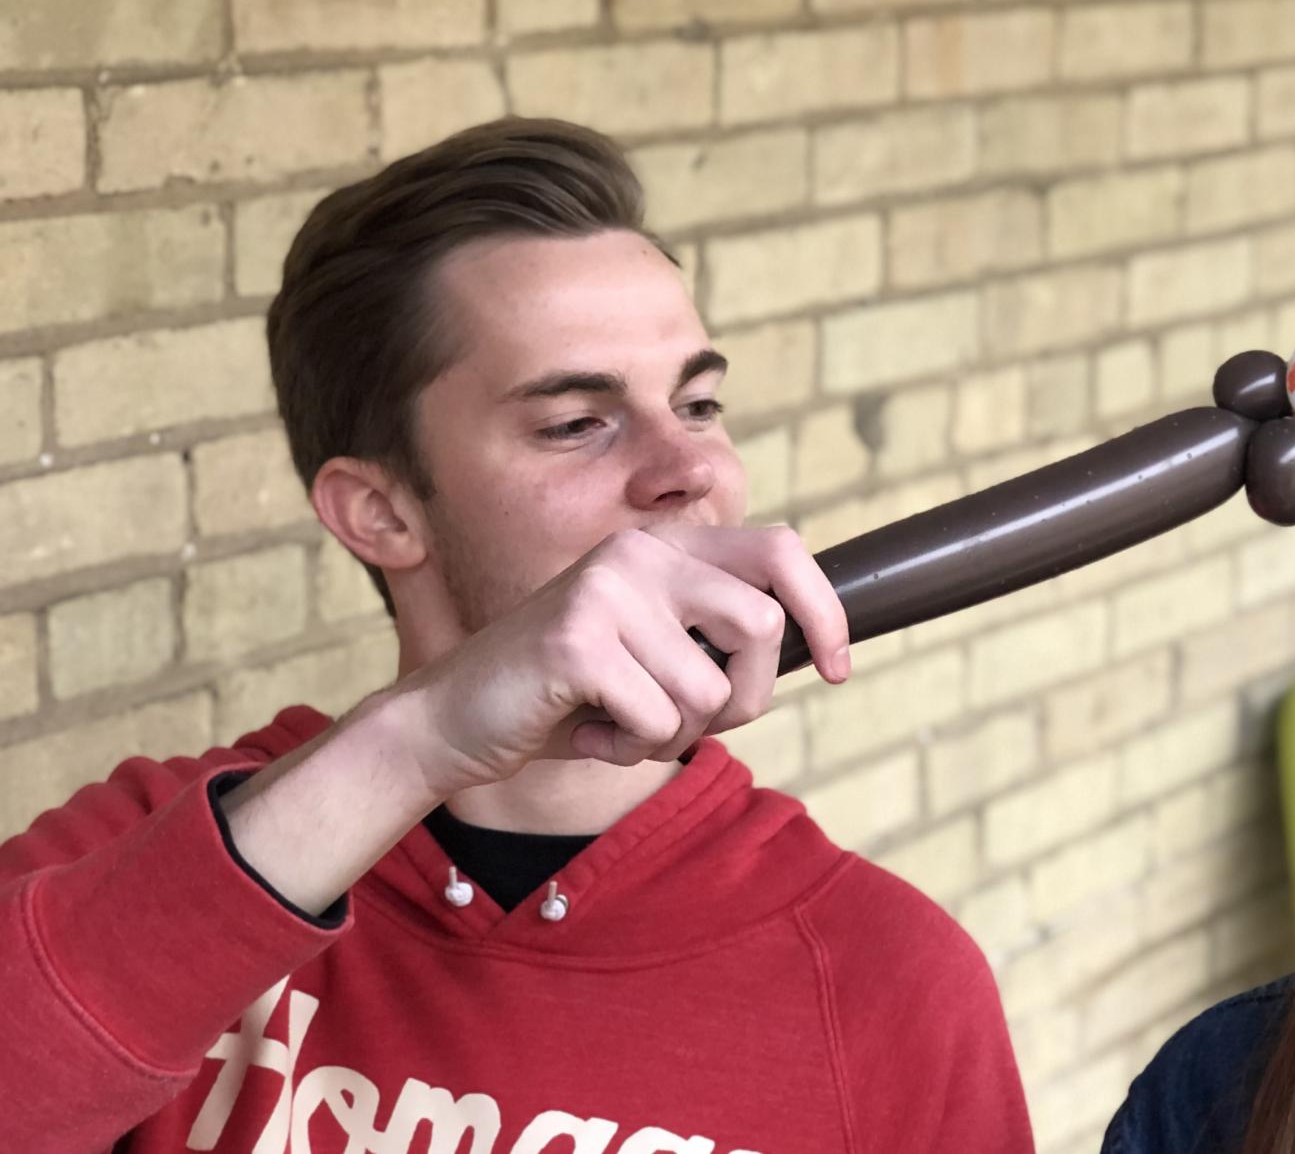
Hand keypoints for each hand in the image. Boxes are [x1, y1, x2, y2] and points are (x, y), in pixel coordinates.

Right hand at [388, 525, 849, 796]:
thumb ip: (719, 639)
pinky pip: (659, 719)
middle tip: (686, 722)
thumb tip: (818, 647)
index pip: (783, 552)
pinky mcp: (578, 640)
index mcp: (666, 547)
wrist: (453, 721)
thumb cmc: (570, 697)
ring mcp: (607, 590)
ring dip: (674, 735)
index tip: (838, 669)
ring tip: (620, 724)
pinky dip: (631, 748)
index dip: (825, 612)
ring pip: (709, 691)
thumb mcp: (656, 652)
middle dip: (742, 699)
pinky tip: (588, 732)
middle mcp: (640, 553)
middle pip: (760, 629)